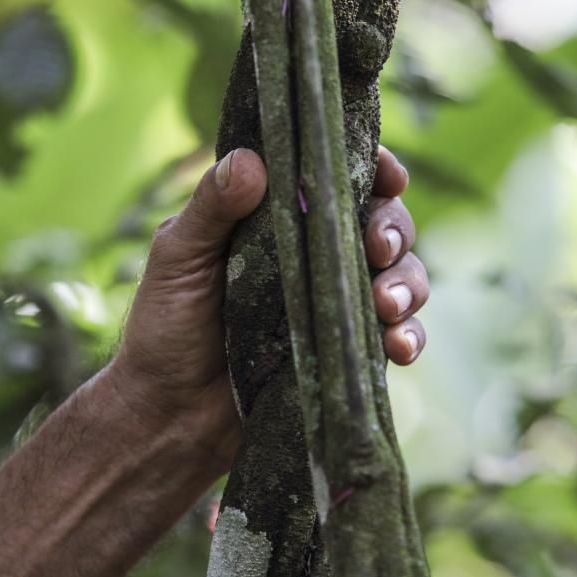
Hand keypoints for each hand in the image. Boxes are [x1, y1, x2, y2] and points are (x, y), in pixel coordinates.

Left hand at [112, 145, 429, 470]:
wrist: (172, 416)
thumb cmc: (166, 328)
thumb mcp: (178, 258)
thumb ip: (211, 208)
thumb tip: (251, 160)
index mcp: (277, 216)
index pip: (336, 176)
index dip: (373, 166)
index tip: (389, 174)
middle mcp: (316, 251)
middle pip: (382, 220)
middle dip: (393, 229)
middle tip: (377, 249)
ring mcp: (336, 301)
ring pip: (402, 274)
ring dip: (408, 283)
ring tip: (386, 305)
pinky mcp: (349, 348)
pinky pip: (400, 333)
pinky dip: (410, 334)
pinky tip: (398, 347)